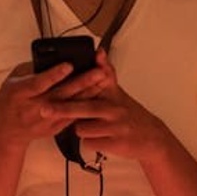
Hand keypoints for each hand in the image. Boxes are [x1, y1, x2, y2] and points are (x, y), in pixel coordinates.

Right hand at [0, 58, 109, 152]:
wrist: (7, 131)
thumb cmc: (9, 100)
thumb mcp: (12, 80)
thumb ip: (30, 69)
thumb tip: (51, 57)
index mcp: (21, 93)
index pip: (39, 83)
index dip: (54, 75)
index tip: (69, 65)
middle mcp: (34, 107)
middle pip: (61, 94)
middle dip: (82, 82)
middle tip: (98, 71)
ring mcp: (47, 119)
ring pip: (72, 105)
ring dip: (89, 92)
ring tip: (104, 79)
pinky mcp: (55, 128)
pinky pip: (74, 115)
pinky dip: (86, 103)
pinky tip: (98, 93)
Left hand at [39, 50, 172, 162]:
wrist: (152, 137)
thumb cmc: (129, 113)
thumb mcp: (118, 92)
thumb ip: (106, 72)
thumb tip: (99, 51)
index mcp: (112, 95)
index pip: (90, 87)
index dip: (72, 85)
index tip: (54, 83)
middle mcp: (114, 109)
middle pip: (83, 109)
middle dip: (62, 109)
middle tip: (44, 109)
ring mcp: (116, 127)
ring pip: (83, 129)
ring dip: (80, 129)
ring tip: (89, 126)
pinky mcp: (116, 144)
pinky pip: (90, 143)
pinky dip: (89, 142)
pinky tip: (97, 138)